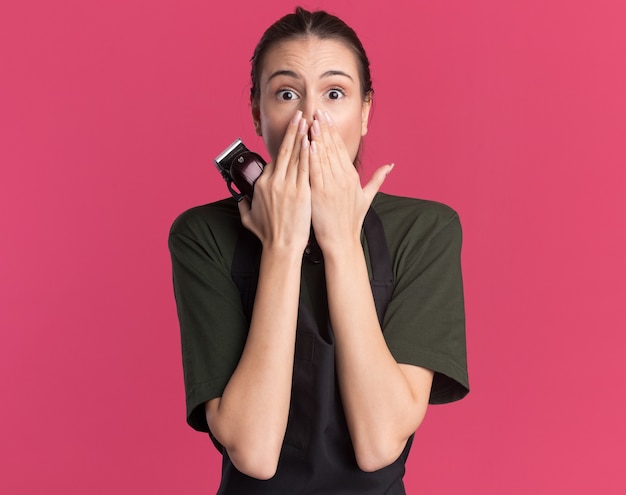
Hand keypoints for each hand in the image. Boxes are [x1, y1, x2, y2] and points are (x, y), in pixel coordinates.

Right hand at [238, 111, 311, 253]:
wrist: (281, 247)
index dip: (284, 149)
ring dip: (301, 137)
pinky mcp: (300, 193)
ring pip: (295, 156)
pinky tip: (312, 141)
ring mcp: (287, 187)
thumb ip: (244, 206)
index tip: (291, 137)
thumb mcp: (248, 219)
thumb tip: (240, 200)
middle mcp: (273, 182)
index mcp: (261, 185)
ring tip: (307, 121)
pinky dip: (308, 154)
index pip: (273, 161)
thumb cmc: (267, 235)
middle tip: (298, 115)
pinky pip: (304, 169)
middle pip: (283, 151)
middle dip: (292, 131)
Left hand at [308, 109, 392, 252]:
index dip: (333, 132)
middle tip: (317, 111)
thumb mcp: (367, 198)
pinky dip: (311, 157)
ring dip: (317, 137)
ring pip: (323, 156)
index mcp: (352, 177)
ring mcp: (331, 186)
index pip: (342, 149)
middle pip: (333, 148)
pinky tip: (307, 143)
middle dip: (324, 128)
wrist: (342, 241)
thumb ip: (378, 179)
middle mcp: (343, 179)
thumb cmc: (352, 221)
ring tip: (311, 121)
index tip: (326, 117)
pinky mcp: (319, 194)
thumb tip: (391, 165)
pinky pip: (314, 171)